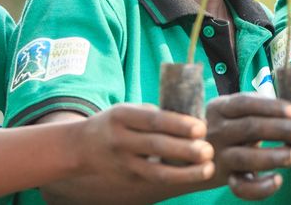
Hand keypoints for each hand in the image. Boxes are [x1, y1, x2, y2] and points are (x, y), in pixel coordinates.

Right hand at [75, 103, 213, 184]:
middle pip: (156, 146)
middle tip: (209, 150)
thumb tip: (191, 118)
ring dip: (185, 172)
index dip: (179, 124)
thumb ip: (154, 114)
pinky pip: (154, 180)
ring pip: (156, 171)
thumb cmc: (115, 123)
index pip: (153, 120)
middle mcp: (120, 140)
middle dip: (185, 150)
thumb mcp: (128, 110)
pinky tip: (193, 175)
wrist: (81, 147)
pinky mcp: (128, 178)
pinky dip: (176, 178)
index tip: (201, 127)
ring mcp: (122, 162)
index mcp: (122, 116)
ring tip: (207, 168)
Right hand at [205, 93, 290, 199]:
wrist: (195, 153)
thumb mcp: (235, 112)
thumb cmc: (229, 126)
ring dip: (274, 156)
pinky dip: (260, 187)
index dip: (272, 107)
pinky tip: (278, 180)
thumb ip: (260, 108)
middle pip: (250, 128)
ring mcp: (217, 157)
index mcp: (220, 107)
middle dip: (283, 130)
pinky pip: (241, 187)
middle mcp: (216, 130)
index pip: (245, 103)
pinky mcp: (223, 179)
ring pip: (245, 157)